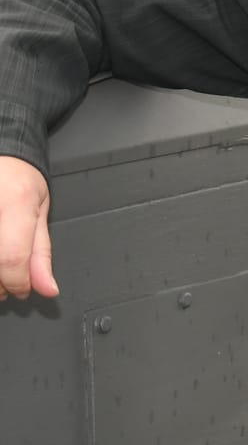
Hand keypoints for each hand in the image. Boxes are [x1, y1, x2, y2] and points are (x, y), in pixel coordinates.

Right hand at [0, 156, 53, 299]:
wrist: (0, 155)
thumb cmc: (18, 179)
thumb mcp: (39, 212)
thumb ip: (40, 253)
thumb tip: (46, 288)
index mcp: (15, 201)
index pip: (11, 257)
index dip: (17, 282)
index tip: (22, 289)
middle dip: (0, 283)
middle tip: (6, 285)